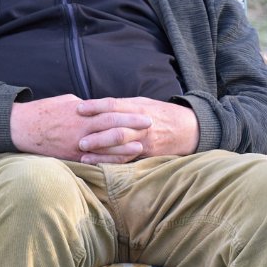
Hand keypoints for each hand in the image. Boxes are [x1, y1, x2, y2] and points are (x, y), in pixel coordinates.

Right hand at [10, 94, 151, 162]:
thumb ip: (87, 107)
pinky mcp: (72, 157)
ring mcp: (78, 144)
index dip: (129, 113)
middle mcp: (82, 128)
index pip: (111, 111)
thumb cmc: (45, 111)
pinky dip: (108, 161)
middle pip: (113, 127)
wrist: (23, 127)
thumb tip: (100, 108)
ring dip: (125, 147)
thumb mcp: (67, 102)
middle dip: (133, 126)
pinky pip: (94, 160)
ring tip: (142, 146)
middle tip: (151, 125)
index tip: (145, 112)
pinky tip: (120, 162)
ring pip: (106, 147)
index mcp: (82, 112)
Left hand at [75, 97, 198, 162]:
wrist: (187, 128)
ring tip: (83, 152)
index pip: (114, 105)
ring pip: (121, 144)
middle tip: (79, 139)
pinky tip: (96, 163)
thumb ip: (123, 106)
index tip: (79, 109)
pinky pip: (127, 157)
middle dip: (96, 133)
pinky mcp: (147, 152)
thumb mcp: (143, 103)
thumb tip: (97, 106)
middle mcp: (140, 123)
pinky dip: (110, 160)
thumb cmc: (160, 113)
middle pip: (116, 127)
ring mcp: (144, 139)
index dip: (95, 106)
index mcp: (138, 107)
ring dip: (101, 149)